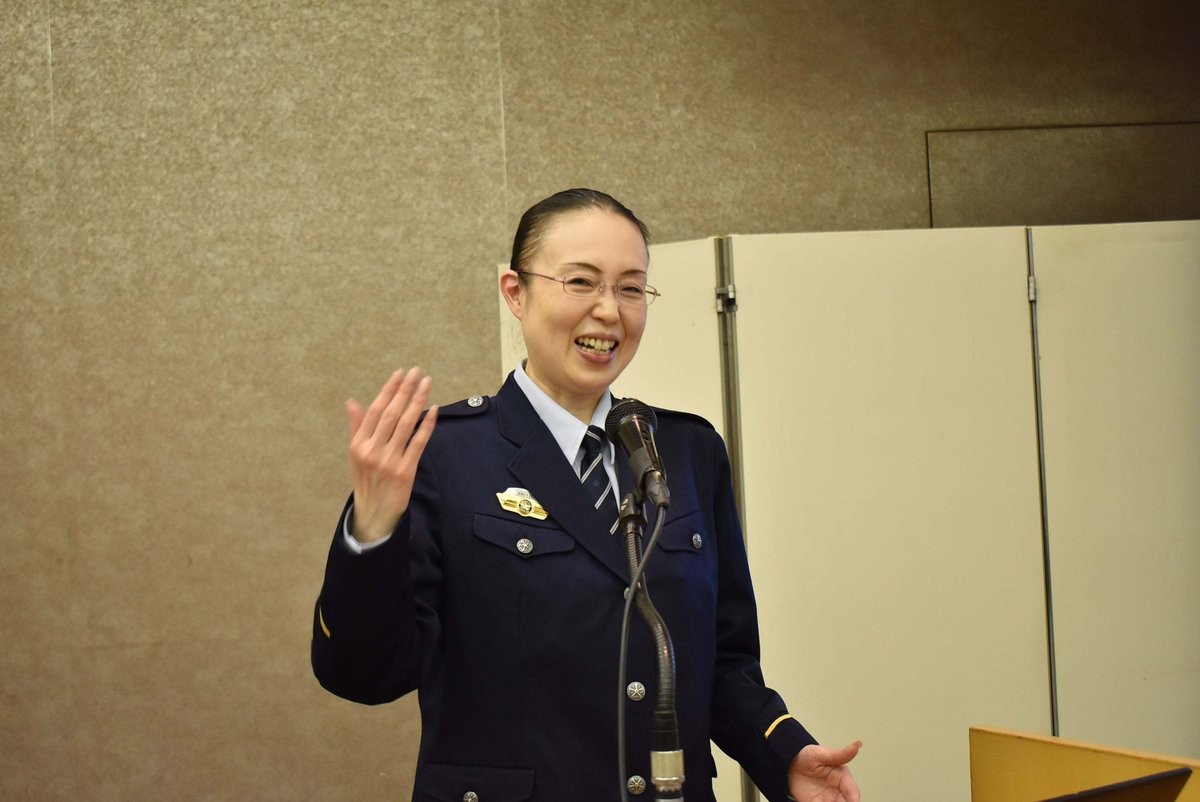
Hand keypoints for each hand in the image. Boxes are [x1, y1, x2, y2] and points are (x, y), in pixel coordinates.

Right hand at [346, 368, 437, 542]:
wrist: (373, 513)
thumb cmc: (365, 480)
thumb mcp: (354, 454)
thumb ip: (356, 427)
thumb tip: (352, 402)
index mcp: (359, 444)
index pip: (375, 410)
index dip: (388, 390)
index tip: (400, 374)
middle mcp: (372, 450)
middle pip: (391, 413)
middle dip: (405, 390)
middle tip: (416, 372)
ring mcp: (389, 460)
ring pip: (405, 424)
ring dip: (417, 401)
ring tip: (426, 383)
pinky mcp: (406, 471)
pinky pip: (418, 443)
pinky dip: (426, 425)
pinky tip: (433, 410)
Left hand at [787, 741, 861, 801]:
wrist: (789, 764)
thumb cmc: (807, 756)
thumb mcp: (821, 753)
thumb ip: (839, 754)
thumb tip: (857, 745)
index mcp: (842, 778)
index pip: (852, 791)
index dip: (853, 798)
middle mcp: (837, 791)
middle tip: (833, 801)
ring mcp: (827, 800)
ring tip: (822, 801)